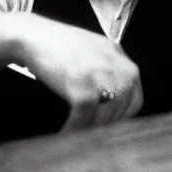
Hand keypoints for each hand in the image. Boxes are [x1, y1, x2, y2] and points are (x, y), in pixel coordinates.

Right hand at [14, 15, 142, 131]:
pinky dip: (72, 130)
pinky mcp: (83, 91)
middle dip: (103, 126)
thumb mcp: (97, 50)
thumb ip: (111, 70)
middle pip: (121, 112)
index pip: (135, 99)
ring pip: (103, 119)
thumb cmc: (62, 45)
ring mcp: (102, 80)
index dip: (121, 117)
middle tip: (88, 133)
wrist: (36, 36)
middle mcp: (118, 69)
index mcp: (122, 59)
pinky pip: (83, 121)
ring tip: (76, 135)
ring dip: (88, 131)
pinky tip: (64, 133)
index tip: (108, 125)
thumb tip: (116, 101)